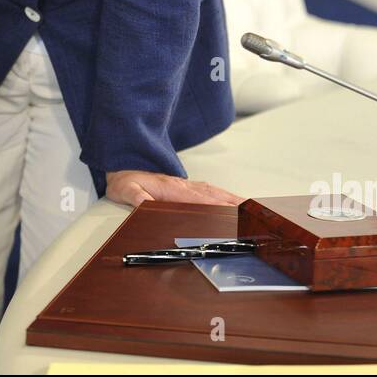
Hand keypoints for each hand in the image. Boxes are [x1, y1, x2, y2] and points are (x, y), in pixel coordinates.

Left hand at [105, 170, 243, 207]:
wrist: (123, 163)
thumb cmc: (125, 179)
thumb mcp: (125, 189)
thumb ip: (135, 196)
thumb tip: (144, 202)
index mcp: (171, 189)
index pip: (199, 199)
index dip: (217, 207)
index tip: (233, 213)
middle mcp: (183, 185)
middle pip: (214, 196)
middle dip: (234, 204)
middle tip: (253, 213)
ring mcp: (187, 184)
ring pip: (215, 192)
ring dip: (233, 200)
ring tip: (251, 208)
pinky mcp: (187, 186)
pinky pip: (211, 191)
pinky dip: (225, 196)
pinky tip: (234, 201)